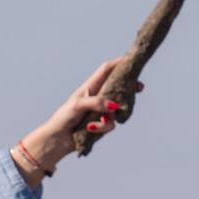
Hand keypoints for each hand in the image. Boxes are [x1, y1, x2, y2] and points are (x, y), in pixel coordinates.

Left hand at [18, 62, 132, 176]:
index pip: (107, 70)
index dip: (118, 63)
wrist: (58, 139)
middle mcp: (98, 97)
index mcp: (91, 86)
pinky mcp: (102, 125)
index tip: (131, 60)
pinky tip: (91, 128)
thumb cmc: (64, 117)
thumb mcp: (78, 105)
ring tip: (102, 119)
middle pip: (118, 87)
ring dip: (113, 114)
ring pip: (118, 108)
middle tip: (140, 87)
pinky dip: (102, 127)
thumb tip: (114, 106)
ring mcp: (101, 111)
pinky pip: (111, 124)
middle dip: (129, 87)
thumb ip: (97, 102)